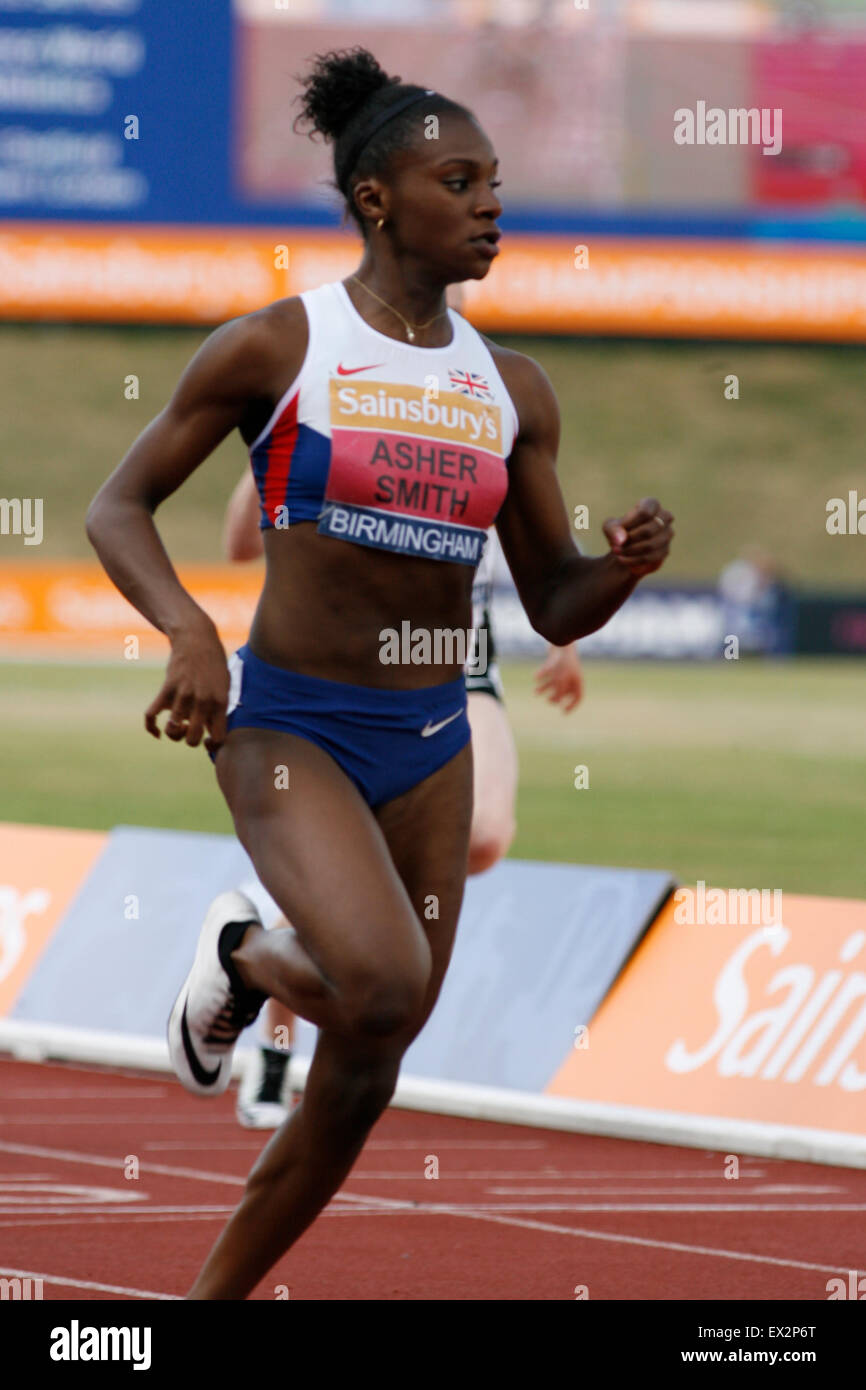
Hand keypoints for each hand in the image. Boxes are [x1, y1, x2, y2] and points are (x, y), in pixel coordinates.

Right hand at [144, 618, 228, 751]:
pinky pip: (152, 715)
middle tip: (189, 730)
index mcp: (221, 702)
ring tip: (176, 725)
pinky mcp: (167, 688)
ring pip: (172, 729)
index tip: (207, 741)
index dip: (213, 746)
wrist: (197, 638)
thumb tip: (210, 733)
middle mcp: (203, 700)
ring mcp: (183, 694)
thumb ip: (219, 709)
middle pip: (192, 739)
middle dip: (189, 740)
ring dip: (172, 733)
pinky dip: (151, 727)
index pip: (218, 738)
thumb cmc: (213, 665)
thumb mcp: (224, 686)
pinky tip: (155, 731)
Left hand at [534, 644, 583, 710]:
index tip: (563, 712)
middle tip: (548, 701)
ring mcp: (564, 667)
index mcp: (578, 679)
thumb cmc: (563, 661)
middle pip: (565, 690)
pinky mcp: (555, 660)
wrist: (561, 639)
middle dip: (556, 697)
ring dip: (545, 688)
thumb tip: (556, 702)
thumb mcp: (561, 679)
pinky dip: (542, 674)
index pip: (578, 696)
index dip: (572, 706)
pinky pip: (548, 671)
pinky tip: (535, 678)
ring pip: (555, 681)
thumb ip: (559, 691)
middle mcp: (572, 674)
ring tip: (536, 693)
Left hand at [602, 497, 673, 578]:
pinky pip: (651, 557)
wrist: (625, 548)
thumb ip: (613, 529)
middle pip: (648, 531)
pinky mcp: (665, 550)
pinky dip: (634, 560)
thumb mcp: (610, 527)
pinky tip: (622, 559)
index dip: (629, 523)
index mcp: (652, 504)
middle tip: (615, 546)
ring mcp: (667, 534)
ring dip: (630, 551)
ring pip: (650, 546)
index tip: (620, 528)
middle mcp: (665, 517)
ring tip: (617, 553)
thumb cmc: (619, 531)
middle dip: (629, 540)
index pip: (645, 512)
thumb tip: (622, 540)